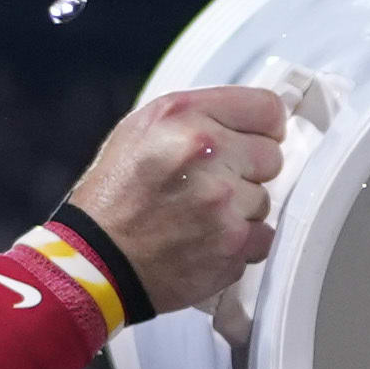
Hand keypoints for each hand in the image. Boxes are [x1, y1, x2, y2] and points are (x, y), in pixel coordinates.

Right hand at [62, 86, 285, 317]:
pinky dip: (241, 244)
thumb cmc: (115, 195)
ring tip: (200, 218)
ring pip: (264, 200)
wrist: (98, 260)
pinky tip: (208, 242)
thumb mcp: (140, 131)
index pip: (267, 108)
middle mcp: (208, 152)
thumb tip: (249, 123)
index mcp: (185, 116)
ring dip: (241, 210)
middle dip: (247, 170)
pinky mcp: (233, 245)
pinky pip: (263, 237)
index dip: (263, 127)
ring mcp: (224, 202)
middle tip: (211, 186)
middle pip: (271, 156)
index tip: (253, 140)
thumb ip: (196, 118)